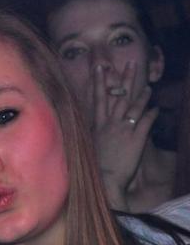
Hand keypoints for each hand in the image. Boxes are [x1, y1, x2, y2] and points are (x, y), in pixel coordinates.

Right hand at [91, 61, 157, 208]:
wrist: (104, 181)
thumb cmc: (93, 168)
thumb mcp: (87, 148)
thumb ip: (91, 135)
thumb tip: (90, 130)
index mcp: (97, 126)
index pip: (98, 99)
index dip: (100, 82)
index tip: (100, 68)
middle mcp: (110, 124)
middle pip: (119, 97)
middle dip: (125, 79)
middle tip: (130, 63)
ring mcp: (124, 130)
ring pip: (134, 106)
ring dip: (142, 95)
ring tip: (148, 86)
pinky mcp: (137, 138)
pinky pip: (147, 121)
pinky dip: (152, 113)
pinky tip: (156, 108)